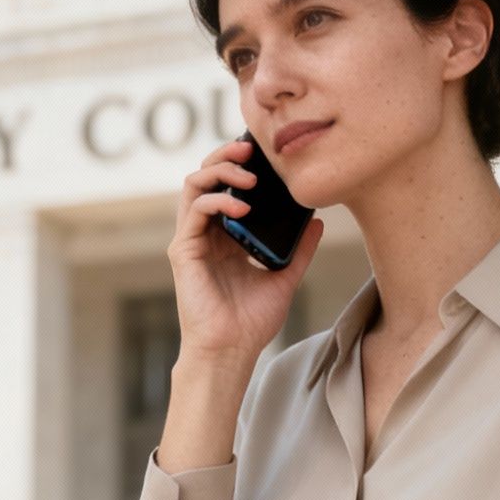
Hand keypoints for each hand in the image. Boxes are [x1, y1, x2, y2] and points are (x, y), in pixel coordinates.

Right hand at [170, 137, 325, 370]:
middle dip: (226, 156)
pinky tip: (241, 206)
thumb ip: (299, 249)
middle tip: (252, 149)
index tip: (265, 155)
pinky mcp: (183, 250)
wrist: (232, 350)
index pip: (227, 186)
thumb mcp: (285, 277)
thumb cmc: (252, 321)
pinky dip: (217, 200)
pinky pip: (195, 210)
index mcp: (226, 236)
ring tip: (248, 176)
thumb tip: (317, 221)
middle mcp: (206, 233)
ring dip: (219, 171)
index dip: (241, 165)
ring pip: (193, 185)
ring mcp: (192, 239)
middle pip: (206, 176)